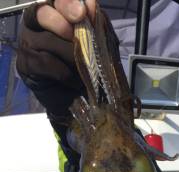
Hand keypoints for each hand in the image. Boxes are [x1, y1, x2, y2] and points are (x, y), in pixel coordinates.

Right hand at [16, 0, 97, 119]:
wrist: (82, 101)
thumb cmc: (90, 69)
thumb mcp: (100, 46)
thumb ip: (97, 25)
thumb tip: (92, 6)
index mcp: (56, 14)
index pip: (57, 0)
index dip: (68, 3)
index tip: (84, 12)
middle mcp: (38, 24)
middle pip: (43, 12)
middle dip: (61, 20)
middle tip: (75, 32)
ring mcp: (29, 43)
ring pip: (47, 39)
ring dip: (70, 55)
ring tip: (83, 69)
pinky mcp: (26, 64)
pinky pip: (45, 62)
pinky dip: (64, 72)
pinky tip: (74, 81)